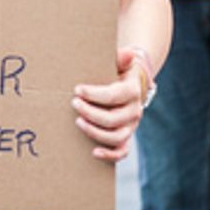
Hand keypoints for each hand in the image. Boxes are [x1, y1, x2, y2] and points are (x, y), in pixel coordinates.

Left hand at [72, 47, 146, 161]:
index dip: (94, 94)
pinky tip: (94, 152)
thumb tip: (129, 53)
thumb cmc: (120, 71)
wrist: (132, 82)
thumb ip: (121, 57)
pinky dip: (110, 155)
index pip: (113, 95)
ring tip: (78, 121)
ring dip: (95, 132)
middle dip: (90, 112)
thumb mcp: (121, 62)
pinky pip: (122, 151)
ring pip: (116, 137)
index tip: (77, 90)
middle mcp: (135, 111)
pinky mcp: (127, 137)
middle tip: (74, 104)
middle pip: (112, 119)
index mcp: (133, 91)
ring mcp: (131, 126)